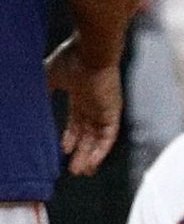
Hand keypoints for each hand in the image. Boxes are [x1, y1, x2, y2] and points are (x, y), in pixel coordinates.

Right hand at [50, 44, 119, 175]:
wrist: (90, 52)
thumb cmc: (71, 59)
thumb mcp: (50, 78)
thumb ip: (44, 91)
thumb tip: (30, 103)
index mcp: (81, 96)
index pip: (77, 122)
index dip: (71, 137)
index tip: (63, 150)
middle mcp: (94, 105)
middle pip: (88, 135)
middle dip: (80, 152)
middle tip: (74, 169)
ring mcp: (104, 109)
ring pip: (98, 139)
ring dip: (89, 156)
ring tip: (81, 172)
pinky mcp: (112, 113)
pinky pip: (108, 137)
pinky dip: (101, 150)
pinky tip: (92, 163)